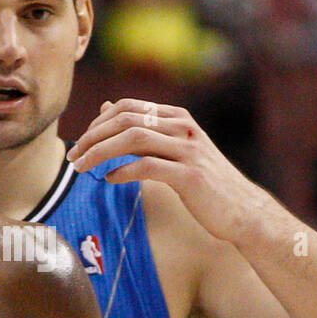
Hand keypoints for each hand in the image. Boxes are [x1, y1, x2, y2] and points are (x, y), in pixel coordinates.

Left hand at [67, 99, 271, 245]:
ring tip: (82, 168)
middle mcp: (183, 128)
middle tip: (74, 156)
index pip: (128, 107)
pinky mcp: (190, 176)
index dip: (99, 122)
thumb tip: (105, 108)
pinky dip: (123, 171)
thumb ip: (143, 131)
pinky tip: (110, 179)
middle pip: (127, 120)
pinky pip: (148, 166)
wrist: (242, 211)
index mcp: (178, 118)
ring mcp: (188, 151)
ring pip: (134, 138)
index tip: (82, 142)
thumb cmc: (205, 183)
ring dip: (100, 152)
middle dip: (93, 136)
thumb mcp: (174, 151)